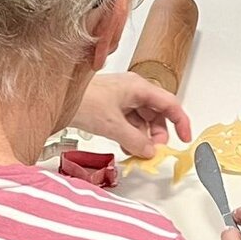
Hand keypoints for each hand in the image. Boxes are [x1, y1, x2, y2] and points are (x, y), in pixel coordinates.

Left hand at [73, 73, 192, 158]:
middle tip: (153, 151)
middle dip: (158, 134)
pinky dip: (131, 136)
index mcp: (139, 87)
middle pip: (157, 114)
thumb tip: (150, 152)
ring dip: (143, 137)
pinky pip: (129, 123)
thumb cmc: (82, 100)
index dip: (181, 122)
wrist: (55, 96)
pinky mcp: (111, 106)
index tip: (185, 139)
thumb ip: (135, 140)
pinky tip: (126, 147)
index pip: (170, 103)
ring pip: (143, 120)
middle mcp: (133, 90)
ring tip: (137, 152)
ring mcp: (122, 98)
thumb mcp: (112, 125)